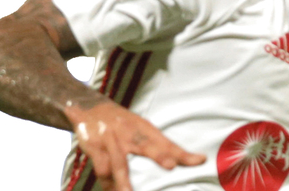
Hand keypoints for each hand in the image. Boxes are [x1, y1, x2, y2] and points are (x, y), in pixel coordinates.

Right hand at [65, 101, 206, 190]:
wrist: (88, 106)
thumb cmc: (121, 123)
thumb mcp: (140, 129)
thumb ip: (160, 147)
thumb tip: (186, 161)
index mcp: (144, 129)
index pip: (167, 142)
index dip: (183, 153)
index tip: (200, 160)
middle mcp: (130, 133)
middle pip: (147, 145)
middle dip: (159, 155)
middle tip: (171, 165)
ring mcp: (111, 139)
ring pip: (120, 162)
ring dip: (124, 178)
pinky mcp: (94, 145)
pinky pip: (100, 164)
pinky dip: (105, 175)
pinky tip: (109, 184)